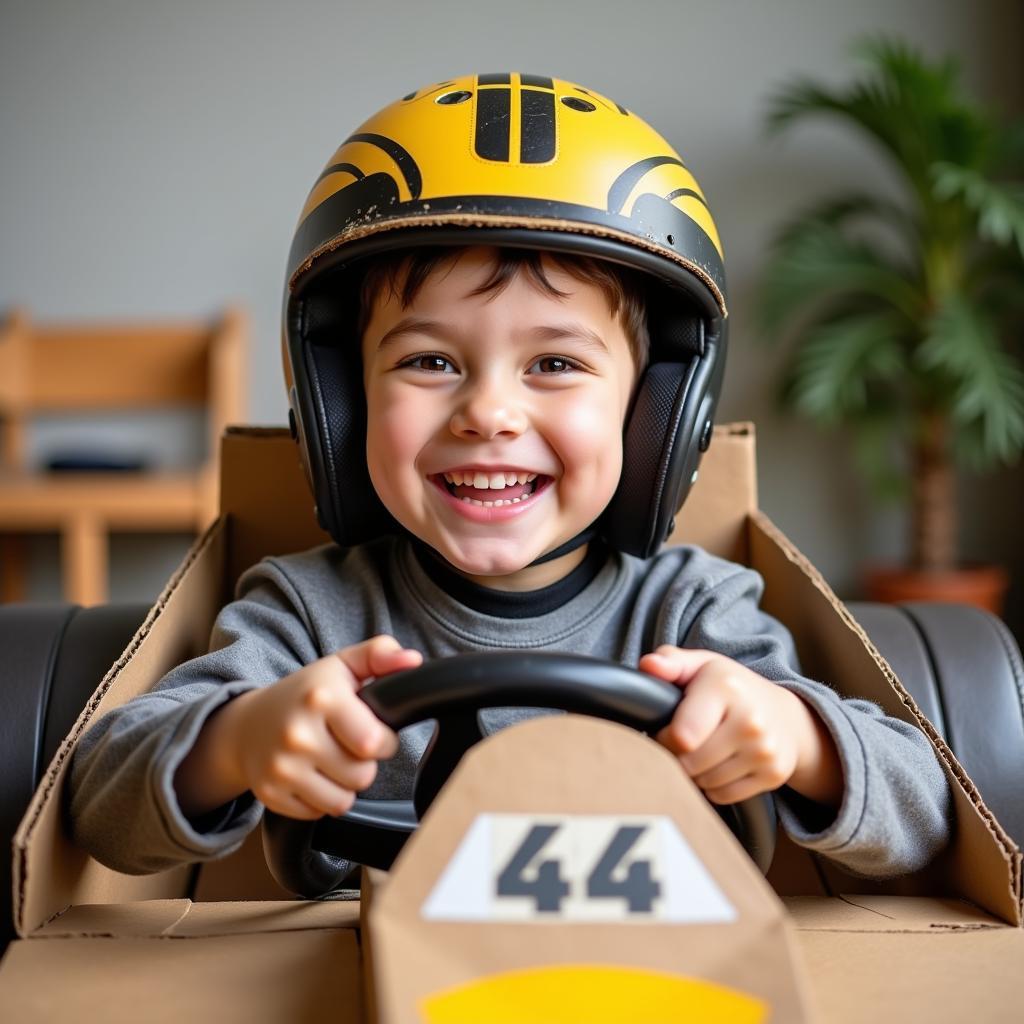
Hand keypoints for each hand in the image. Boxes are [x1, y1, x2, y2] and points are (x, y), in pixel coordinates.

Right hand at [175, 635, 421, 819]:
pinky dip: (321, 799)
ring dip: (345, 785)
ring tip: (331, 761)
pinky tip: (312, 774)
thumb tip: (413, 661)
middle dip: (364, 764)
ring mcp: (281, 767)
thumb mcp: (342, 665)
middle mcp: (298, 734)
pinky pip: (319, 813)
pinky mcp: (270, 794)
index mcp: (321, 699)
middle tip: (348, 745)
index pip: (375, 743)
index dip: (384, 740)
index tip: (372, 729)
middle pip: (363, 776)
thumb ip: (380, 655)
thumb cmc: (305, 694)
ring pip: (343, 801)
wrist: (246, 724)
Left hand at [639, 645, 841, 806]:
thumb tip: (648, 665)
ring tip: (701, 751)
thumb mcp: (702, 665)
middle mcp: (750, 721)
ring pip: (705, 782)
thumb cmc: (731, 687)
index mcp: (727, 688)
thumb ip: (671, 661)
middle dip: (678, 756)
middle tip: (684, 742)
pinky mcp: (774, 774)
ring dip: (695, 773)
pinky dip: (714, 787)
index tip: (668, 728)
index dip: (665, 737)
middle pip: (690, 763)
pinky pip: (724, 796)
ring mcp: (765, 750)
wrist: (786, 715)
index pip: (682, 736)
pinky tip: (719, 765)